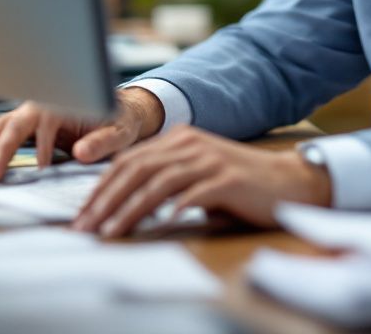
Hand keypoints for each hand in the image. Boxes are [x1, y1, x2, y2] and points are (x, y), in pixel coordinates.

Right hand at [0, 88, 164, 181]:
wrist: (119, 110)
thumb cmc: (120, 120)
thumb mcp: (121, 132)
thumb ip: (103, 142)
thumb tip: (81, 153)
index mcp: (64, 103)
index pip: (45, 125)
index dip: (42, 149)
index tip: (42, 172)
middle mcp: (42, 104)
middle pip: (12, 125)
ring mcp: (30, 112)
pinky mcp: (25, 122)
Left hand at [72, 126, 332, 237]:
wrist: (287, 180)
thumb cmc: (239, 183)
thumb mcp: (197, 174)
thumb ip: (166, 180)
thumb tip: (122, 204)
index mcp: (180, 138)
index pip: (130, 160)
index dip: (102, 186)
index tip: (84, 214)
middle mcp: (191, 144)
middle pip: (137, 168)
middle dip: (106, 199)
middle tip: (86, 226)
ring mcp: (210, 160)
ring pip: (158, 181)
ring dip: (130, 208)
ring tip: (111, 231)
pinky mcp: (228, 179)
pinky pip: (194, 193)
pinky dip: (174, 207)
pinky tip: (160, 224)